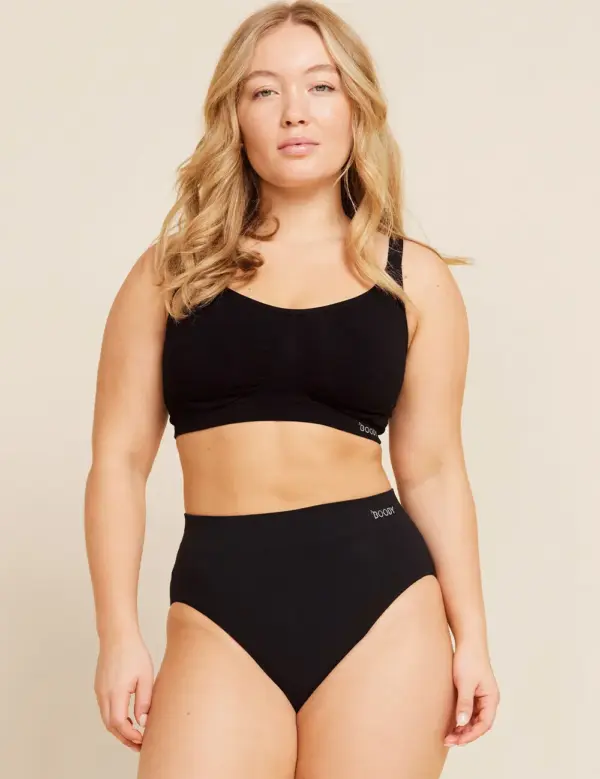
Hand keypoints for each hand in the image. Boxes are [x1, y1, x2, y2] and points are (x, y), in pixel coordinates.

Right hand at [94, 631, 153, 751]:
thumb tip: (142, 722)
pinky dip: (114, 718)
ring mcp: (99, 690)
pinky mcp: (99, 687)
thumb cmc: (133, 652)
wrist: (117, 635)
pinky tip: (127, 717)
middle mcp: (103, 694)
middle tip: (138, 744)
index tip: (142, 739)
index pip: (119, 723)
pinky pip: (105, 709)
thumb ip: (144, 701)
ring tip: (135, 734)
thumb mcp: (146, 676)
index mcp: (115, 692)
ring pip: (106, 718)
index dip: (130, 735)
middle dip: (124, 737)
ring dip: (119, 729)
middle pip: (110, 725)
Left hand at [444, 642, 499, 746]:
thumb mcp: (465, 682)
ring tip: (448, 735)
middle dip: (465, 734)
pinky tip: (451, 723)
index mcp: (491, 698)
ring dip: (463, 728)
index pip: (484, 724)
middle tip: (448, 741)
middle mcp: (488, 699)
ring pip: (474, 718)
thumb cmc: (468, 659)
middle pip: (479, 724)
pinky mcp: (473, 691)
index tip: (457, 741)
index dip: (470, 735)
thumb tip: (462, 723)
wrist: (468, 640)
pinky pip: (469, 710)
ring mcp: (481, 696)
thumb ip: (464, 703)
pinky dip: (461, 718)